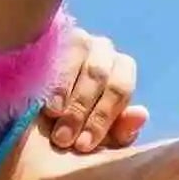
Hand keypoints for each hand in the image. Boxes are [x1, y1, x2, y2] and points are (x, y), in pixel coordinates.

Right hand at [43, 29, 146, 152]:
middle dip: (80, 110)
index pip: (120, 89)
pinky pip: (53, 49)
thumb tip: (141, 114)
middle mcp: (103, 49)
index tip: (83, 145)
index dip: (102, 118)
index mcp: (121, 70)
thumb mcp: (99, 137)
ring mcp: (77, 37)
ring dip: (64, 90)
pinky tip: (39, 97)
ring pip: (77, 56)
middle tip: (63, 139)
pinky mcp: (51, 34)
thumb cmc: (75, 127)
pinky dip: (48, 76)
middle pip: (98, 74)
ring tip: (52, 117)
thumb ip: (121, 131)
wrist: (37, 122)